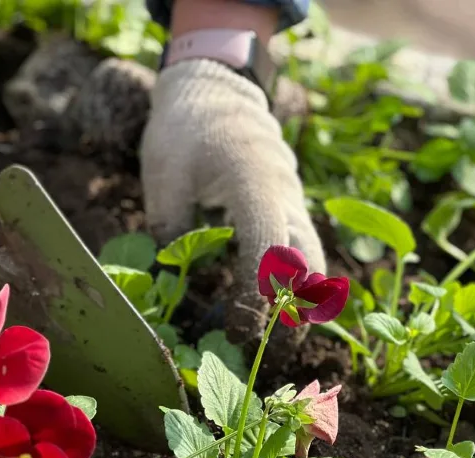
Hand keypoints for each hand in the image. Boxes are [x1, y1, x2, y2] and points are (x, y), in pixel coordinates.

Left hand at [140, 59, 324, 345]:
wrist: (215, 88)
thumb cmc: (184, 129)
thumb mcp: (163, 174)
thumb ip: (169, 226)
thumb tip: (172, 282)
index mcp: (254, 181)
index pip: (267, 247)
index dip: (258, 295)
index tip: (241, 331)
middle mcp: (284, 193)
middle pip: (308, 261)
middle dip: (296, 311)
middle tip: (271, 353)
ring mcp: (292, 199)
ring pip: (311, 258)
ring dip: (299, 301)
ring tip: (274, 342)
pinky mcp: (288, 205)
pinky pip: (300, 248)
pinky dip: (292, 281)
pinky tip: (270, 309)